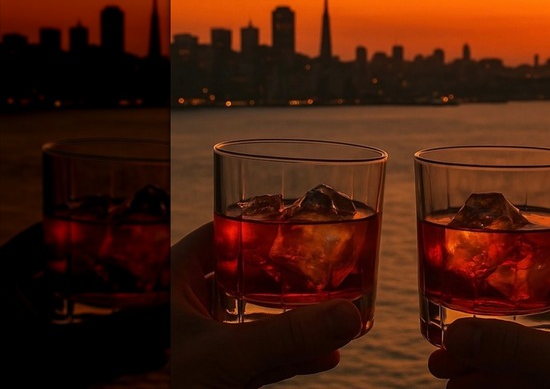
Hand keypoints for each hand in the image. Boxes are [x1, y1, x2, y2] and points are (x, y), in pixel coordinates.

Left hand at [170, 222, 362, 388]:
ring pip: (256, 321)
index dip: (254, 225)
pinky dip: (290, 357)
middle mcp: (189, 310)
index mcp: (173, 284)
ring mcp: (204, 346)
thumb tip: (347, 315)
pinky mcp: (216, 377)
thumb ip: (285, 336)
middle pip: (244, 278)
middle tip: (324, 264)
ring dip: (296, 321)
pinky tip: (324, 355)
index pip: (216, 237)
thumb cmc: (161, 384)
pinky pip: (259, 359)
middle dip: (286, 276)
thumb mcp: (225, 356)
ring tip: (335, 312)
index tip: (295, 218)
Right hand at [427, 229, 549, 388]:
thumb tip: (455, 337)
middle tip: (446, 327)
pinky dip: (493, 378)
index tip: (483, 241)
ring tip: (441, 365)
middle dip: (480, 316)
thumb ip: (515, 350)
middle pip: (524, 297)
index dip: (525, 237)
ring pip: (519, 339)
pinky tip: (463, 386)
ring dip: (478, 354)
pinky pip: (523, 371)